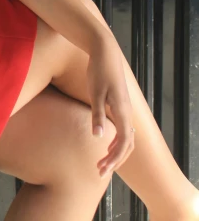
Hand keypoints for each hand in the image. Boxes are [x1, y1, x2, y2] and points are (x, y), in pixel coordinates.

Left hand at [86, 36, 134, 175]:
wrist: (104, 50)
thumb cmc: (99, 70)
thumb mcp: (95, 93)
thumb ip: (97, 115)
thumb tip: (98, 137)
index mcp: (123, 112)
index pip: (123, 144)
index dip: (114, 159)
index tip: (101, 169)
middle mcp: (127, 112)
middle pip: (127, 144)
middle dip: (115, 160)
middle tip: (99, 172)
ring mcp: (124, 108)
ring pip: (126, 137)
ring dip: (116, 152)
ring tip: (102, 162)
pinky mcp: (119, 103)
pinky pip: (123, 128)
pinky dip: (117, 140)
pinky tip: (106, 143)